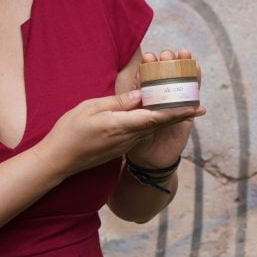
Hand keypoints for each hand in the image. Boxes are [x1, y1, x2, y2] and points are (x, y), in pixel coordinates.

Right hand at [37, 83, 202, 178]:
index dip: (179, 112)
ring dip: (165, 116)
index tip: (198, 108)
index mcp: (122, 126)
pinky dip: (151, 122)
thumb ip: (118, 102)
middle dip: (178, 112)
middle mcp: (128, 138)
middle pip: (159, 123)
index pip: (157, 118)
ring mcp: (125, 145)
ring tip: (179, 101)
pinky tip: (153, 112)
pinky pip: (140, 132)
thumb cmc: (69, 131)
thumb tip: (142, 94)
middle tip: (197, 102)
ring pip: (150, 128)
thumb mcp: (91, 108)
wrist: (58, 161)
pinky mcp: (120, 149)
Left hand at [126, 49, 204, 168]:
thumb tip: (137, 93)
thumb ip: (128, 108)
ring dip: (183, 68)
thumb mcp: (125, 122)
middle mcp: (159, 100)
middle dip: (167, 63)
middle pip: (165, 77)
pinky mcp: (185, 115)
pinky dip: (195, 83)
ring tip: (185, 54)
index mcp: (143, 99)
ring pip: (180, 83)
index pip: (146, 78)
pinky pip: (191, 97)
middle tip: (167, 54)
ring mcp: (174, 106)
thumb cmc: (133, 139)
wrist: (148, 161)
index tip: (148, 57)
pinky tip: (197, 70)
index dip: (148, 66)